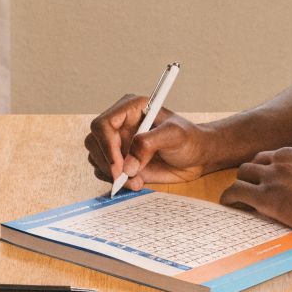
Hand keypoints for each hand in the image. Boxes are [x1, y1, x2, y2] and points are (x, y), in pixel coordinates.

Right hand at [85, 94, 214, 190]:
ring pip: (96, 158)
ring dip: (112, 175)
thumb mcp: (174, 136)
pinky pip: (105, 172)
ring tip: (137, 180)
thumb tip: (128, 164)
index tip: (119, 165)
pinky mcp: (121, 161)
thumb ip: (149, 144)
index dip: (106, 145)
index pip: (103, 124)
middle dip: (108, 163)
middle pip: (94, 142)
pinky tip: (137, 181)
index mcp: (130, 109)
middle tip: (125, 177)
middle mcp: (120, 125)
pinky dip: (117, 181)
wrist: (197, 157)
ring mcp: (119, 143)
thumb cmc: (190, 139)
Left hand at [220, 141, 291, 236]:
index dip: (273, 165)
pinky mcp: (264, 196)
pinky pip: (237, 192)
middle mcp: (283, 158)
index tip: (272, 174)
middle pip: (257, 160)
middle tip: (253, 184)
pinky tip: (228, 202)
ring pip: (244, 173)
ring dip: (241, 182)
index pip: (278, 153)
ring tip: (238, 193)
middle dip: (254, 172)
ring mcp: (272, 176)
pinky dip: (230, 197)